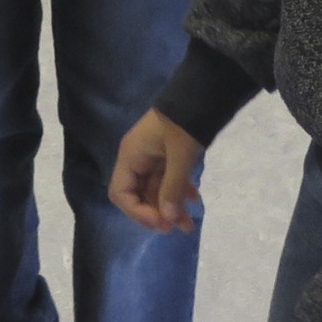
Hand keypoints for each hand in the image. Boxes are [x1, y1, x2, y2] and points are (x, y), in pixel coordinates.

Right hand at [110, 108, 203, 232]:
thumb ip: (172, 188)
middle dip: (159, 213)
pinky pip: (167, 180)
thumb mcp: (180, 156)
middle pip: (139, 195)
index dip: (138, 212)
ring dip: (171, 207)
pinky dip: (178, 192)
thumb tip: (167, 218)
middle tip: (181, 227)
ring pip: (156, 190)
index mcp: (131, 156)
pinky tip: (195, 200)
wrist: (201, 94)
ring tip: (191, 223)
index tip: (162, 223)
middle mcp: (137, 159)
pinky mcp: (166, 156)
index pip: (121, 194)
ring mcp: (152, 157)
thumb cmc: (184, 124)